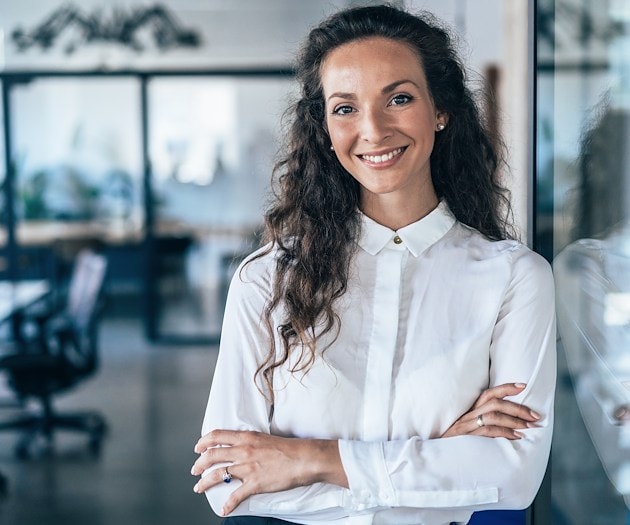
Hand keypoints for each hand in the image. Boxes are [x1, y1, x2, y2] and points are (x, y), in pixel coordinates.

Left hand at [190, 430, 346, 514]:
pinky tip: (224, 509)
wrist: (304, 458)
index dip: (203, 442)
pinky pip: (236, 496)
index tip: (198, 447)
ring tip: (199, 487)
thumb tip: (240, 445)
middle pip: (212, 455)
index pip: (217, 435)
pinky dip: (228, 504)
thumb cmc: (289, 448)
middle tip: (195, 469)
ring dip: (205, 483)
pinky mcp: (255, 483)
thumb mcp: (265, 438)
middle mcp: (243, 450)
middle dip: (199, 464)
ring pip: (218, 474)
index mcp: (246, 437)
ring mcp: (248, 467)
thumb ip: (250, 441)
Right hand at [441, 383, 539, 439]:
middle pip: (494, 403)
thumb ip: (483, 423)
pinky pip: (487, 431)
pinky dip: (504, 433)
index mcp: (469, 410)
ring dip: (514, 420)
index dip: (506, 388)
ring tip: (529, 427)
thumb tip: (510, 422)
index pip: (489, 393)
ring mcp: (466, 426)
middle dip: (517, 408)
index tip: (523, 385)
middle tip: (535, 416)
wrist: (436, 455)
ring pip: (493, 416)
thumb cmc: (455, 443)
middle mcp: (468, 414)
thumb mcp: (468, 428)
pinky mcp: (466, 438)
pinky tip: (517, 437)